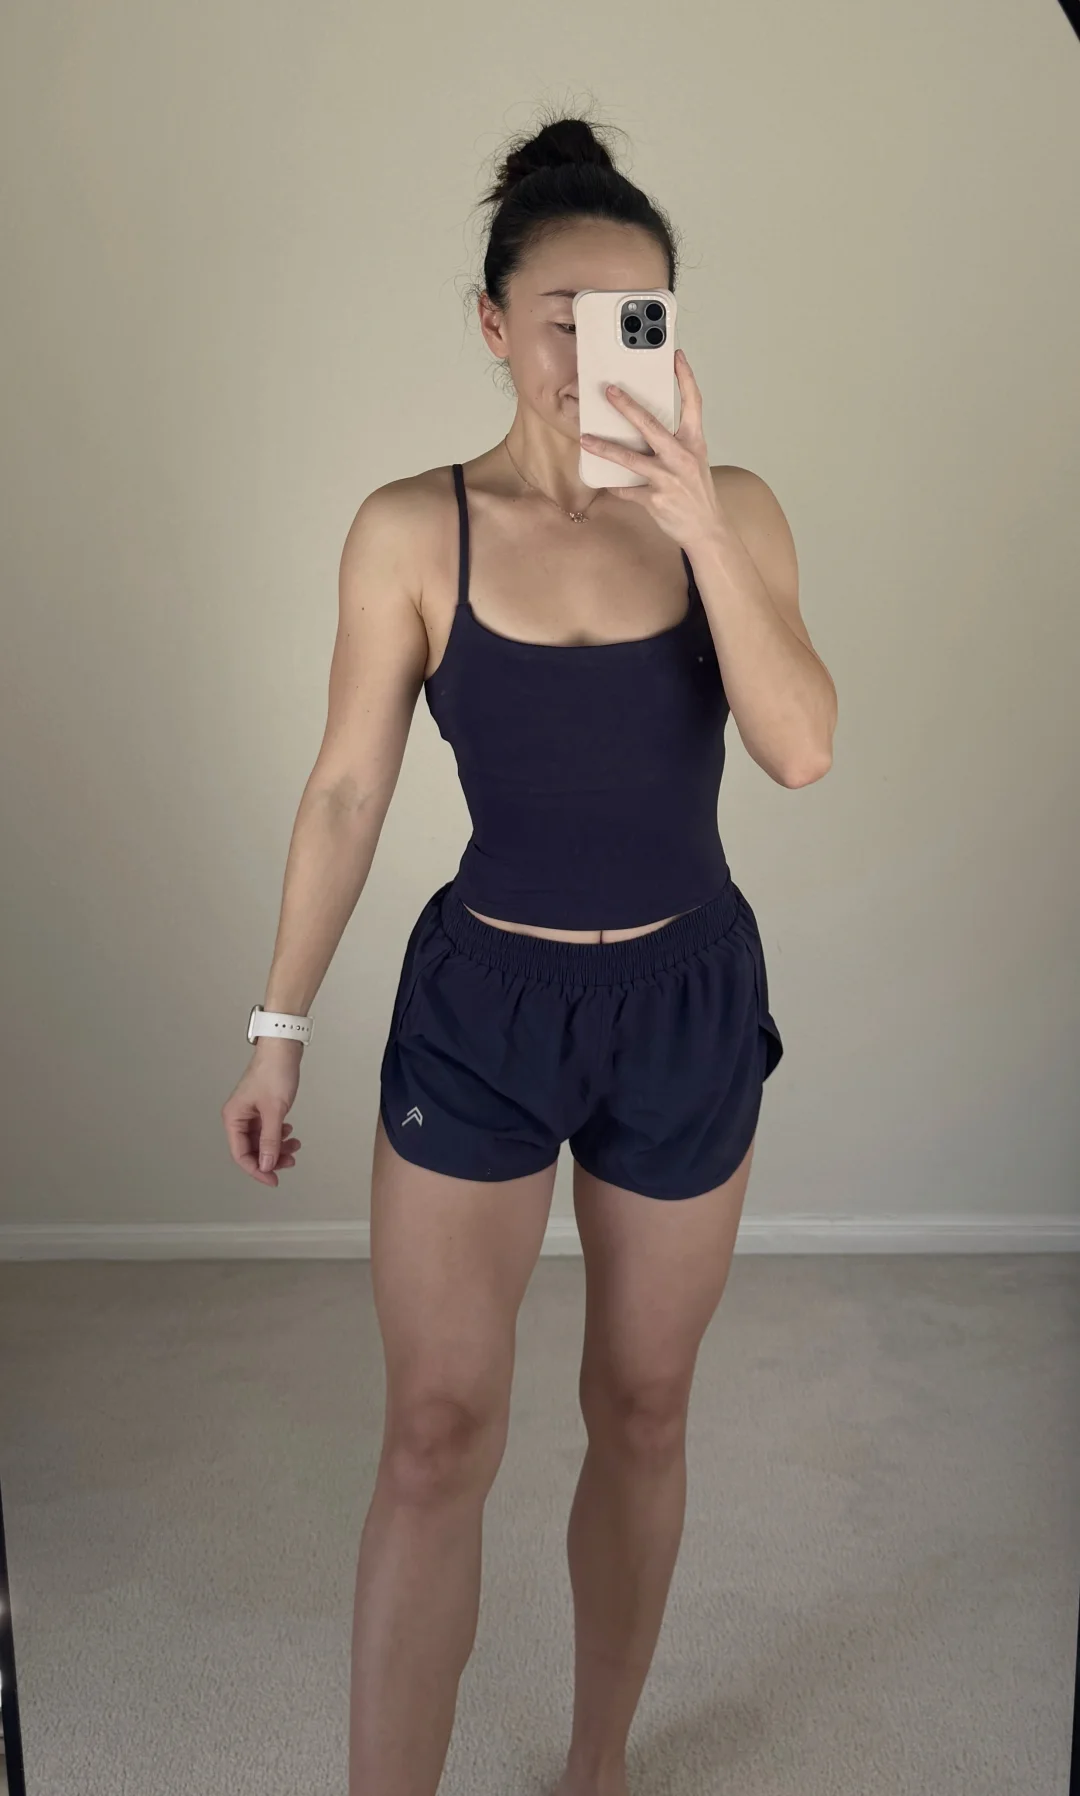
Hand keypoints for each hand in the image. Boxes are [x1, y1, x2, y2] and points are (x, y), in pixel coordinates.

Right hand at [221, 1047, 303, 1186]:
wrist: (284, 1048)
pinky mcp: (262, 1106)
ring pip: (262, 1140)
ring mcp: (250, 1111)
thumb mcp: (274, 1111)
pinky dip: (279, 1134)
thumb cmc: (274, 1072)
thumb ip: (270, 1140)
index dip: (257, 1170)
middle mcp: (238, 1116)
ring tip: (295, 1147)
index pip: (241, 1154)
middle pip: (252, 1149)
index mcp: (233, 1117)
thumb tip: (267, 1165)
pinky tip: (290, 1133)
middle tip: (290, 1162)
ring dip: (278, 1147)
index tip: (274, 1179)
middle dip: (271, 1158)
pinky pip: (268, 1129)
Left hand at [579, 348, 722, 551]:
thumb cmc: (698, 493)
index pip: (693, 403)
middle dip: (627, 407)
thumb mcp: (694, 460)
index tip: (676, 356)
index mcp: (694, 442)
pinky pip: (627, 489)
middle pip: (651, 425)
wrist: (707, 529)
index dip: (685, 378)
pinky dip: (615, 486)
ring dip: (605, 448)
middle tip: (609, 391)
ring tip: (586, 439)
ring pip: (630, 459)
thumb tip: (644, 430)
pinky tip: (605, 481)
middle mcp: (681, 457)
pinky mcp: (655, 499)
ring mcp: (668, 478)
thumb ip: (674, 443)